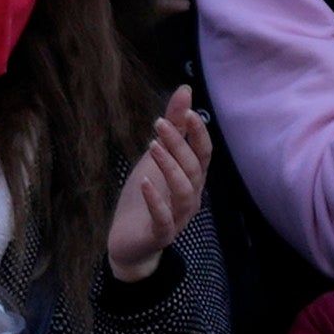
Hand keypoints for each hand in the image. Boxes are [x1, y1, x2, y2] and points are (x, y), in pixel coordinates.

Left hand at [103, 87, 210, 284]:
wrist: (130, 243)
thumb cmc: (146, 196)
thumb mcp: (156, 156)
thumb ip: (173, 126)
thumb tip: (185, 90)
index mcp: (192, 179)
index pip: (204, 153)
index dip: (199, 133)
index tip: (187, 111)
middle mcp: (190, 197)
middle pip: (194, 169)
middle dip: (179, 144)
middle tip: (159, 123)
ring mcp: (177, 218)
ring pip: (184, 192)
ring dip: (170, 168)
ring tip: (152, 147)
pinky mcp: (160, 235)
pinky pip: (163, 220)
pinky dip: (156, 201)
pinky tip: (145, 182)